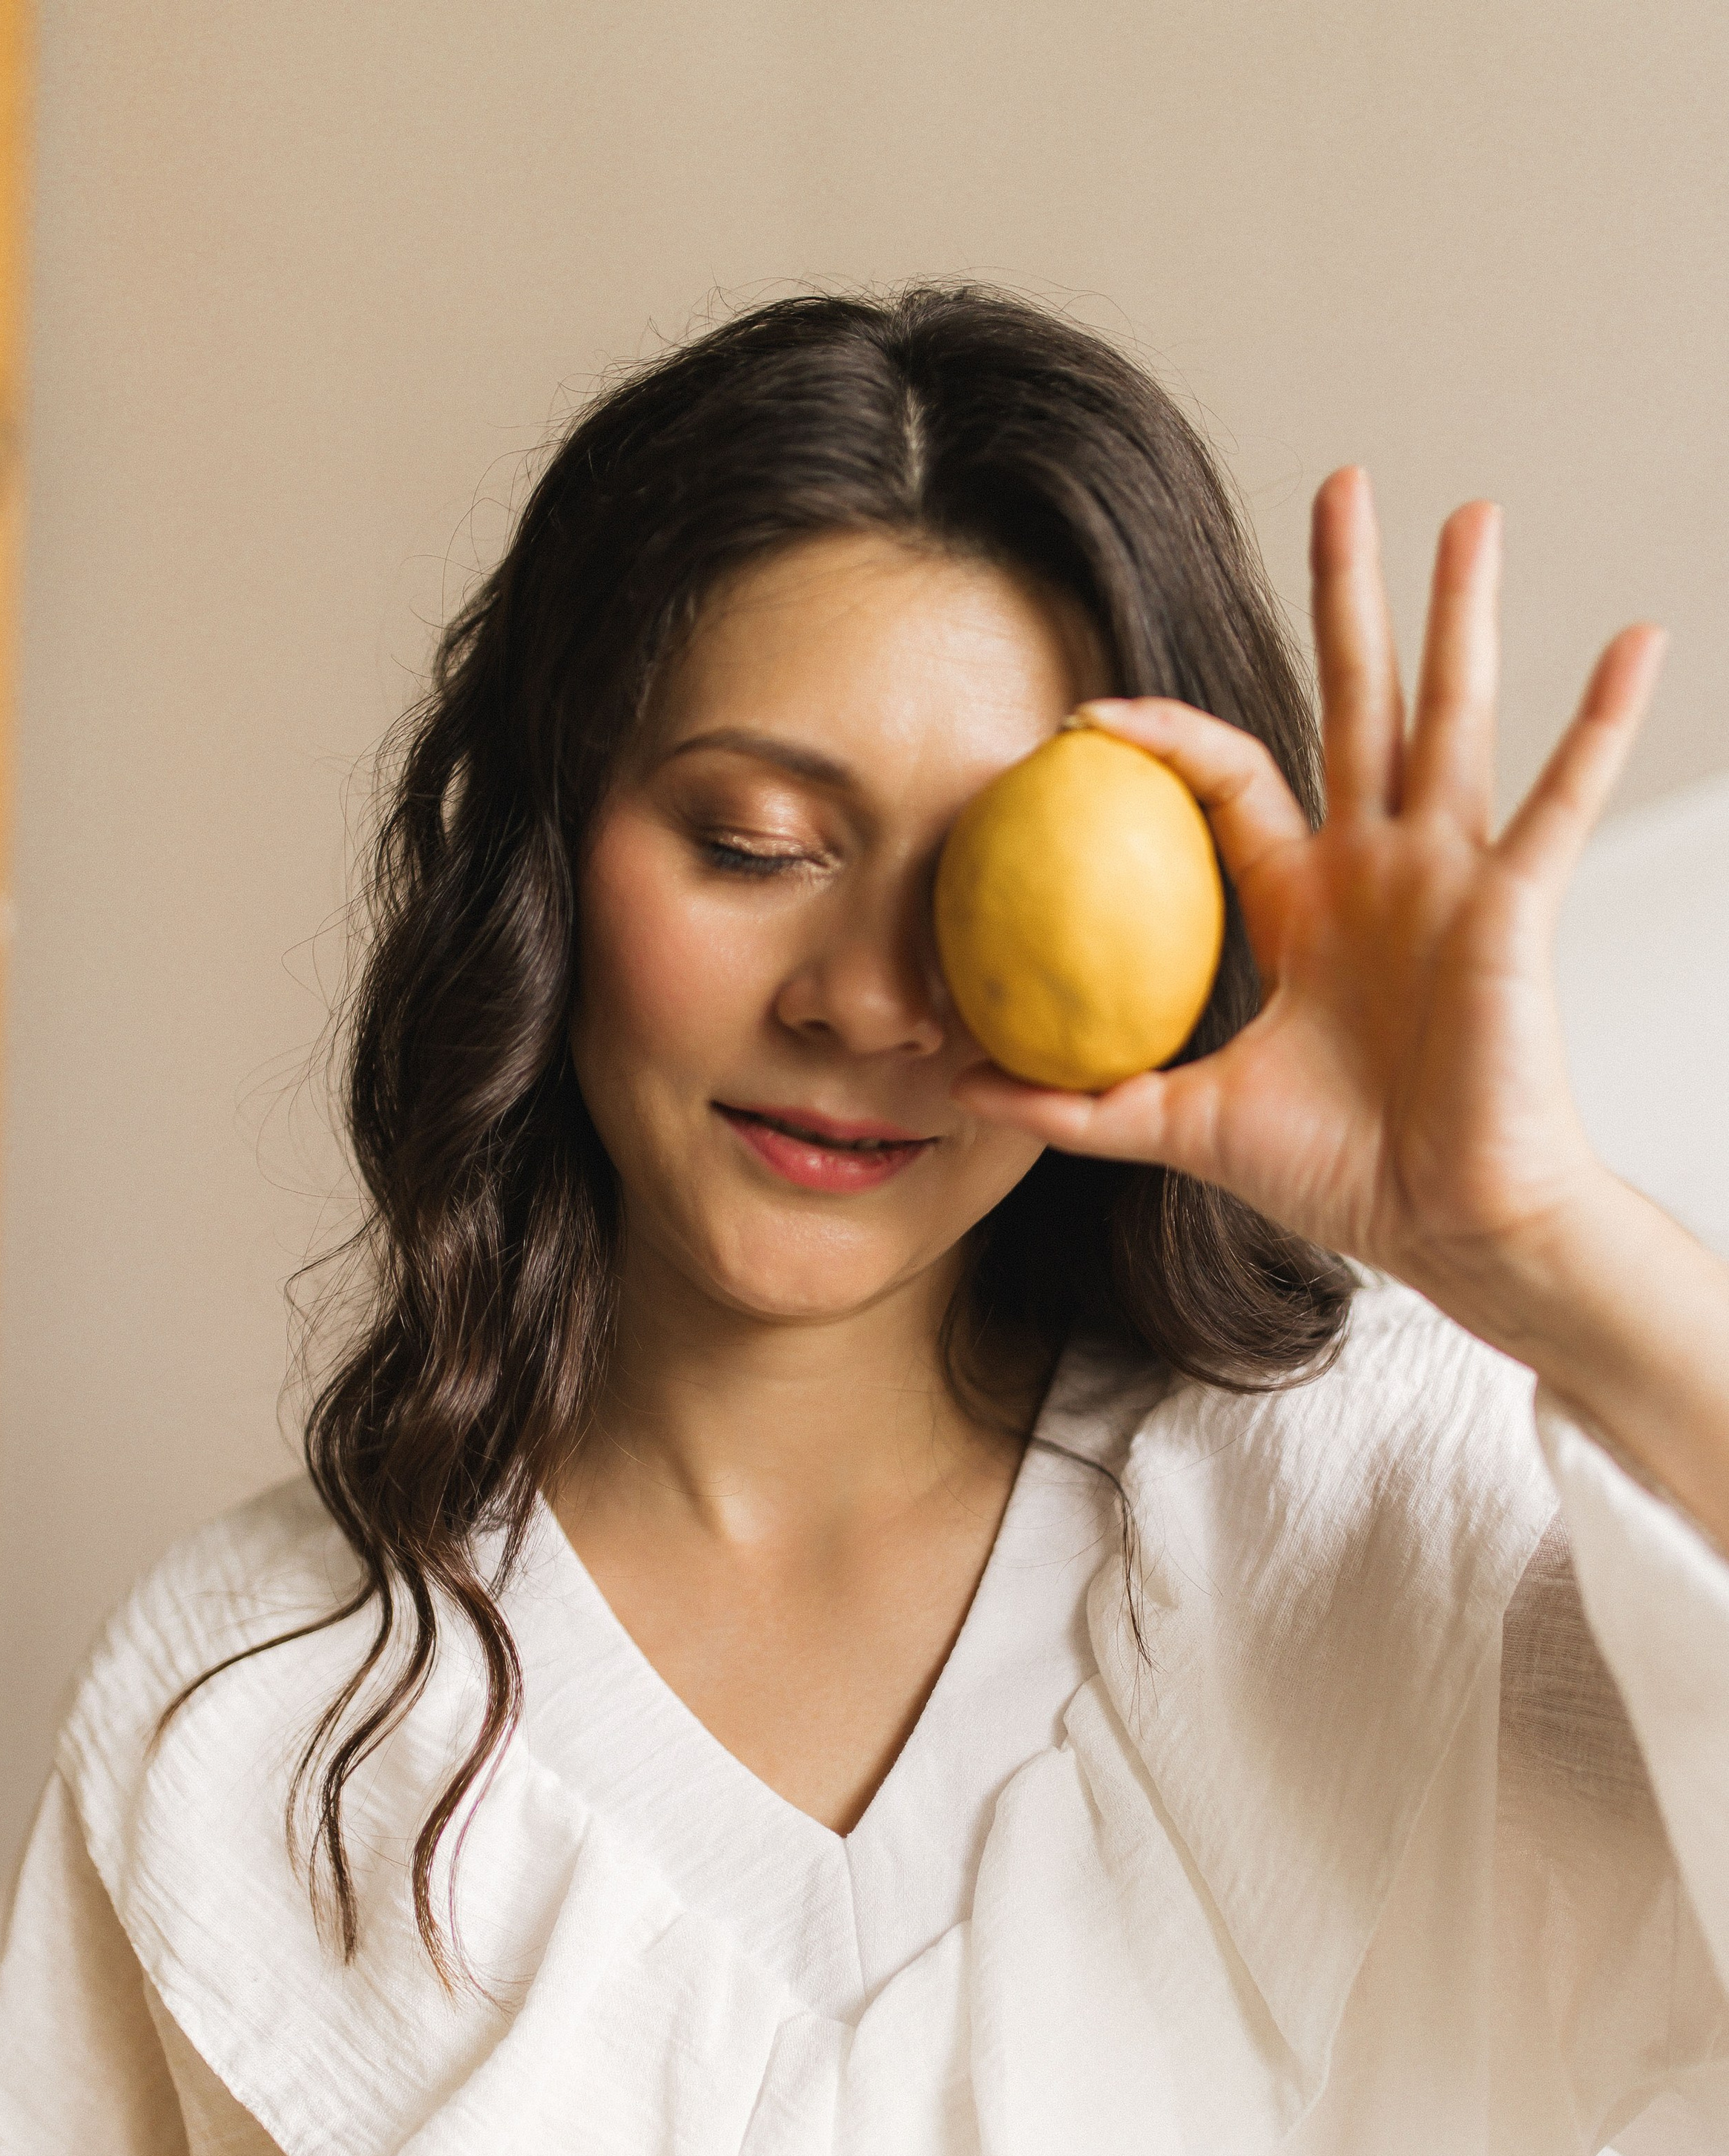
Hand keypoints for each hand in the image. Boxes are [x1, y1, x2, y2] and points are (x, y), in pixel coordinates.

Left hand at [953, 467, 1664, 1329]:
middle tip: (1341, 486)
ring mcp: (1452, 875)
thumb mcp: (1185, 1126)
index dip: (1164, 738)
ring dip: (1460, 614)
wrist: (1445, 1224)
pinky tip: (1639, 641)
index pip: (1230, 782)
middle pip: (1356, 700)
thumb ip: (1081, 1103)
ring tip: (1467, 513)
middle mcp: (1380, 867)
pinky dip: (1600, 724)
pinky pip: (1561, 799)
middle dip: (1346, 596)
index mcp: (1305, 903)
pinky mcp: (1513, 903)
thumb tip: (960, 1091)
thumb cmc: (1339, 1176)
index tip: (1088, 716)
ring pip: (1452, 715)